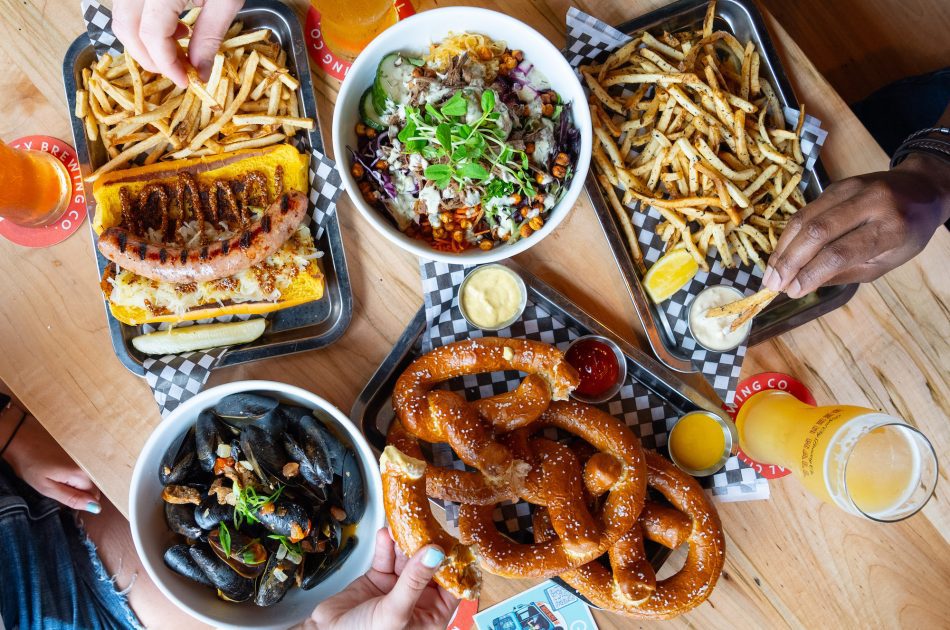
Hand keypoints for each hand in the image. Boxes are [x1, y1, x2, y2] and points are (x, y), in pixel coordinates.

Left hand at [3, 414, 101, 512]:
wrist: (22, 439)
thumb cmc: (31, 466)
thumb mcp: (47, 488)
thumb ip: (72, 498)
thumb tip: (96, 508)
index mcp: (81, 474)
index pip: (94, 496)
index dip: (80, 500)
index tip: (65, 497)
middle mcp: (89, 464)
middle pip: (94, 486)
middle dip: (81, 491)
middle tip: (59, 487)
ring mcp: (86, 455)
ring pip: (90, 476)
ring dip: (78, 481)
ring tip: (59, 475)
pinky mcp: (82, 449)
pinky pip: (86, 466)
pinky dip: (77, 470)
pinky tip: (62, 466)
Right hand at [113, 0, 243, 87]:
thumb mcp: (226, 1)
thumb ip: (209, 38)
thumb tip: (199, 73)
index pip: (152, 37)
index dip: (167, 65)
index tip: (187, 81)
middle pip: (126, 28)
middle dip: (150, 57)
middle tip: (179, 71)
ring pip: (122, 16)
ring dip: (146, 41)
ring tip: (181, 46)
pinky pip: (129, 3)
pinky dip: (145, 22)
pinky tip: (176, 26)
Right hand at [309, 528, 458, 629]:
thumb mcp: (395, 612)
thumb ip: (414, 581)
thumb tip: (435, 554)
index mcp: (430, 617)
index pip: (450, 586)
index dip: (451, 564)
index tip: (450, 541)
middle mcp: (417, 602)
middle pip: (428, 567)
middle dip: (425, 546)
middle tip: (424, 525)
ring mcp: (397, 589)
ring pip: (407, 559)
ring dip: (404, 542)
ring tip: (403, 525)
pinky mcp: (378, 579)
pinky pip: (386, 557)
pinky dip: (386, 545)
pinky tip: (386, 534)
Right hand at [763, 152, 949, 297]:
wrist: (921, 188)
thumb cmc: (907, 233)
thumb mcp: (886, 261)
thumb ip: (846, 272)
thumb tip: (801, 285)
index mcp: (891, 229)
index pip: (841, 252)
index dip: (811, 273)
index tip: (793, 292)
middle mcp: (871, 203)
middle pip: (817, 232)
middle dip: (790, 261)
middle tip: (773, 284)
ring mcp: (851, 189)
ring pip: (805, 218)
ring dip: (783, 249)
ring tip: (771, 273)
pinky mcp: (836, 185)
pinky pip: (806, 211)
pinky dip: (789, 235)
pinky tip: (781, 254)